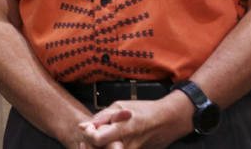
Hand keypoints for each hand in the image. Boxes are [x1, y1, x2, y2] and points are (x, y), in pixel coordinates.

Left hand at [78, 92, 192, 148]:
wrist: (168, 121)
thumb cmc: (145, 111)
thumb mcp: (120, 106)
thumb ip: (101, 117)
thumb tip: (83, 126)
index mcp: (121, 130)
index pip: (95, 139)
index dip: (88, 134)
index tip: (88, 128)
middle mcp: (126, 145)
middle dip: (91, 144)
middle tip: (91, 136)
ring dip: (100, 147)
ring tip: (100, 139)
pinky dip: (110, 148)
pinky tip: (110, 143)